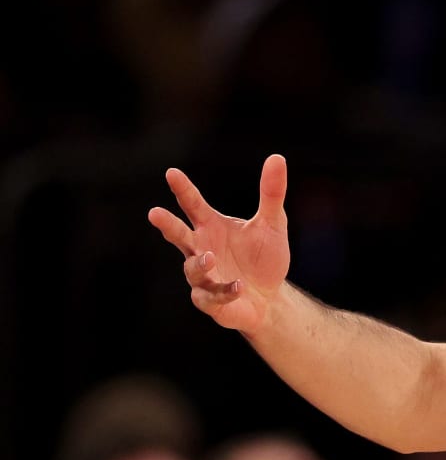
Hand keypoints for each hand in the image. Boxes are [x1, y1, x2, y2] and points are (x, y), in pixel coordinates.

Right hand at [147, 153, 290, 335]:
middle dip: (167, 225)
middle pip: (178, 235)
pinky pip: (211, 296)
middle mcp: (201, 248)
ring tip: (210, 256)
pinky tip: (238, 286)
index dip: (183, 189)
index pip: (192, 204)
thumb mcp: (273, 224)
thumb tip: (277, 158)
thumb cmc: (264, 258)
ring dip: (199, 263)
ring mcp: (203, 276)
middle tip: (154, 212)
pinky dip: (224, 290)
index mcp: (211, 226)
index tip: (172, 173)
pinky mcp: (211, 301)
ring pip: (192, 268)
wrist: (271, 298)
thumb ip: (271, 194)